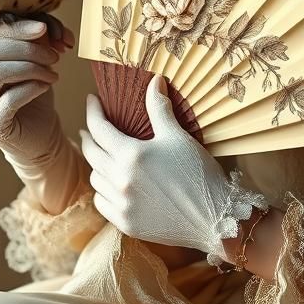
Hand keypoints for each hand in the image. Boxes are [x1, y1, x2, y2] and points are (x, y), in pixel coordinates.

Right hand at [0, 16, 80, 211]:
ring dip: (32, 68)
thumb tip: (44, 25)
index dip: (17, 27)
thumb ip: (36, 38)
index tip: (44, 28)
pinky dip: (33, 88)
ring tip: (53, 74)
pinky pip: (9, 98)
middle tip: (54, 55)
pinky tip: (46, 87)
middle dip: (26, 47)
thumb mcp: (36, 58)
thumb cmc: (33, 90)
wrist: (38, 132)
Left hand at [79, 75, 265, 260]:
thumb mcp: (178, 137)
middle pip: (90, 153)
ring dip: (96, 164)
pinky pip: (101, 202)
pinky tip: (111, 184)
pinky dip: (102, 190)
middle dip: (88, 137)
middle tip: (90, 128)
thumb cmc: (198, 173)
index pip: (99, 128)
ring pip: (95, 179)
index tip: (92, 100)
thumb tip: (154, 80)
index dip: (92, 111)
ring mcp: (121, 205)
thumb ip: (160, 108)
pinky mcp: (125, 223)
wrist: (215, 218)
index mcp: (131, 155)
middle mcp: (120, 180)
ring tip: (103, 155)